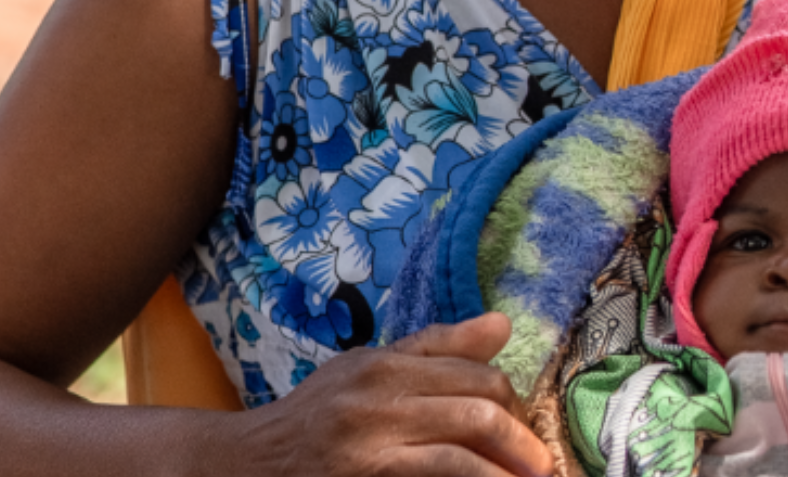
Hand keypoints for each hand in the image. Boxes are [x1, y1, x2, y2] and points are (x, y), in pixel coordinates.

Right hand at [215, 312, 555, 476]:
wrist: (245, 466)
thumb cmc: (314, 418)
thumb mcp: (367, 371)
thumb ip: (436, 350)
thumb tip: (503, 325)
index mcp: (384, 365)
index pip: (475, 375)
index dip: (513, 405)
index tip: (527, 432)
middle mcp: (378, 399)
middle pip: (478, 409)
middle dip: (522, 441)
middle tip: (542, 466)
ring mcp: (370, 446)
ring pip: (463, 450)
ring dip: (509, 470)